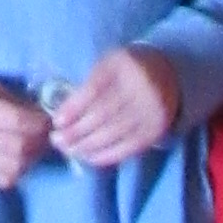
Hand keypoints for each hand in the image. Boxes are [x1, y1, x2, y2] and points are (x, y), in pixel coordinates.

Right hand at [0, 72, 53, 187]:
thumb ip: (14, 101)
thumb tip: (44, 117)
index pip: (17, 121)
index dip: (39, 123)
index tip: (48, 120)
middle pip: (18, 148)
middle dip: (40, 143)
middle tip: (46, 136)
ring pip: (14, 168)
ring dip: (32, 159)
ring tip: (34, 148)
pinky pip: (2, 181)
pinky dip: (17, 172)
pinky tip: (18, 159)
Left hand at [48, 47, 183, 166]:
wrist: (166, 75)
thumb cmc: (125, 71)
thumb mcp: (107, 66)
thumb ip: (87, 85)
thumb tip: (63, 117)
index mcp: (123, 65)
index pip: (95, 89)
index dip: (74, 107)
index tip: (57, 121)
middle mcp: (140, 87)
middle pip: (103, 114)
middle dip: (76, 131)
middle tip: (56, 141)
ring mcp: (151, 110)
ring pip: (114, 133)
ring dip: (86, 146)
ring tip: (68, 150)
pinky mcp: (155, 130)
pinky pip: (127, 148)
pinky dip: (105, 155)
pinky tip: (88, 157)